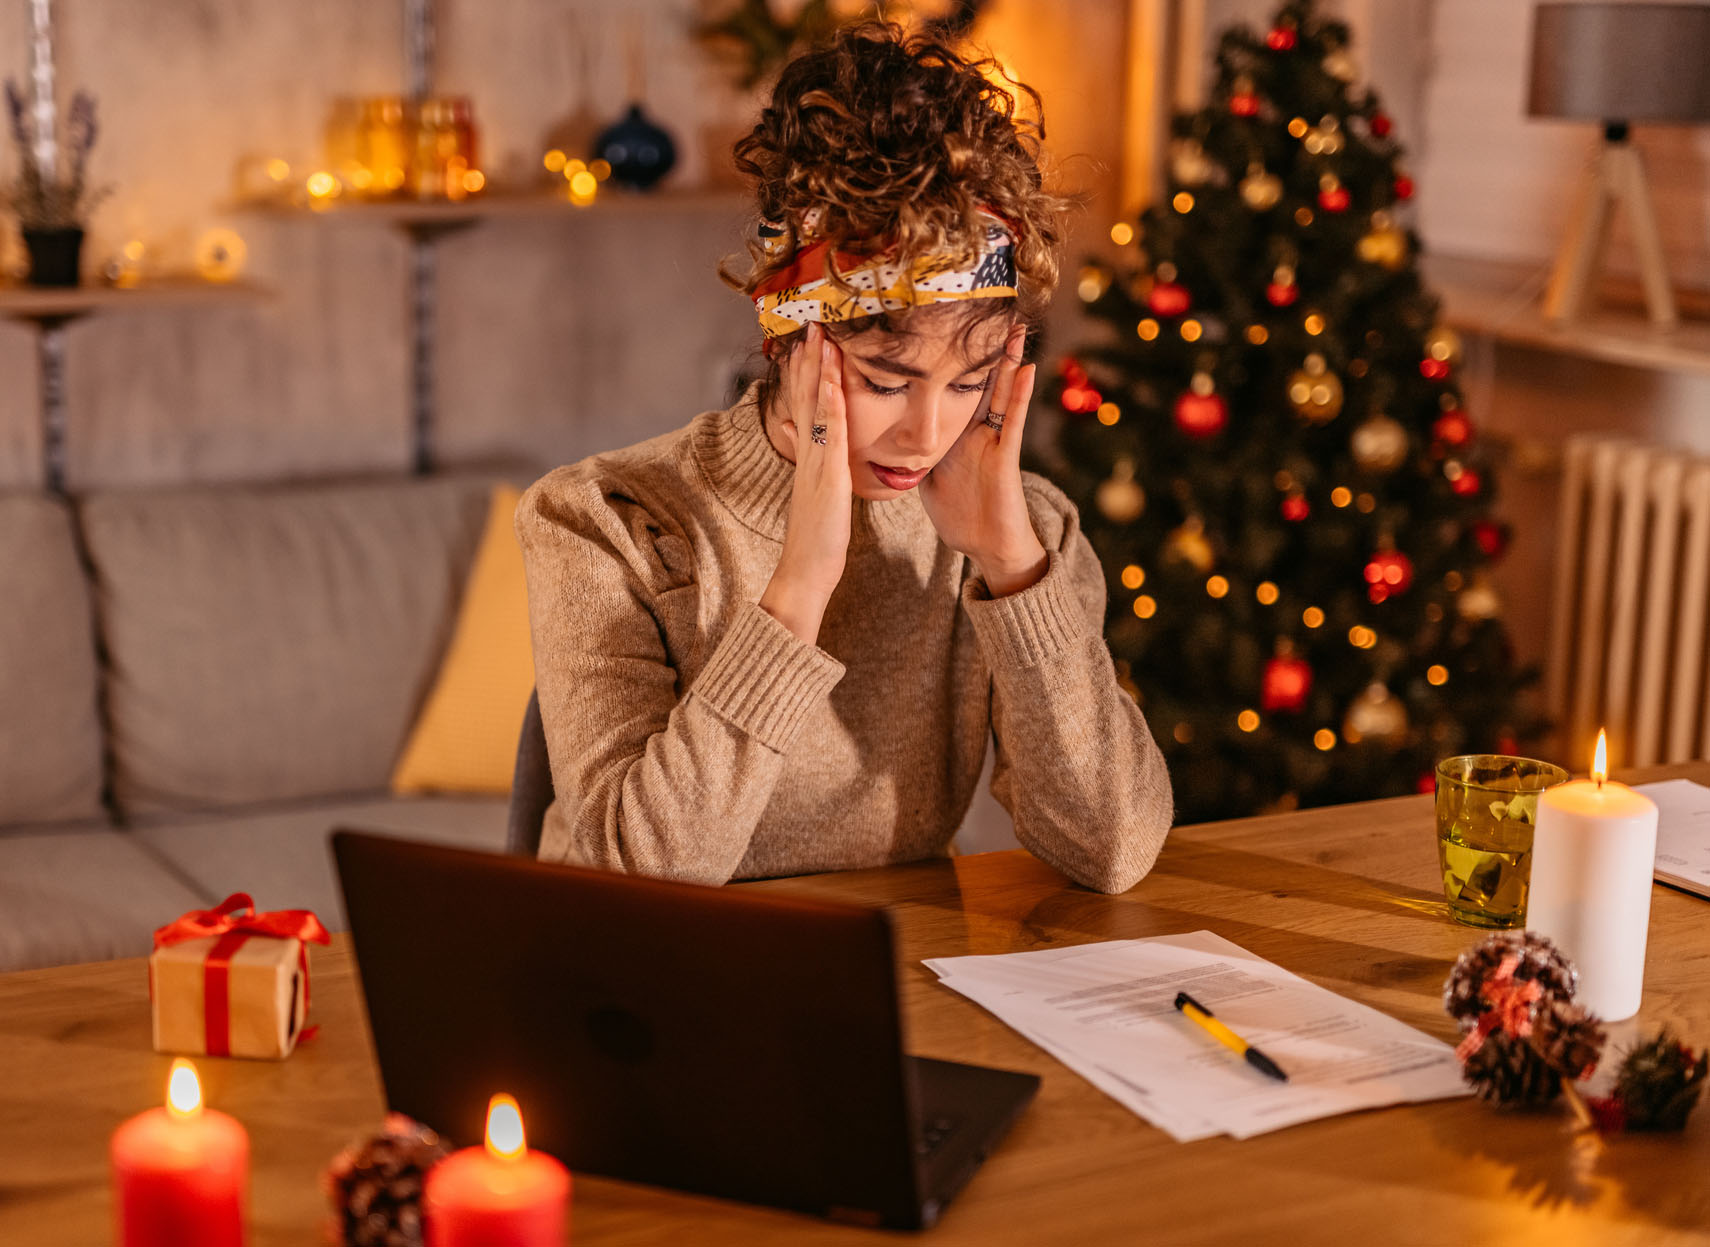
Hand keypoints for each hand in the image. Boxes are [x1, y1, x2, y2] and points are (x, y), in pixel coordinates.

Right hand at [759, 324, 852, 643]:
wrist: (807, 569)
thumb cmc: (819, 539)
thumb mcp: (822, 495)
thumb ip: (819, 468)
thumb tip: (813, 446)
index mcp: (811, 457)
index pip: (809, 406)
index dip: (810, 373)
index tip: (813, 344)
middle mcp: (809, 453)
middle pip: (807, 396)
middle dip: (810, 359)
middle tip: (813, 323)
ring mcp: (815, 461)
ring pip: (815, 405)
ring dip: (818, 368)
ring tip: (821, 335)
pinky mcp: (826, 473)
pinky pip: (828, 429)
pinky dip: (830, 400)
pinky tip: (833, 377)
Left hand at [919, 323, 1048, 597]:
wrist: (985, 545)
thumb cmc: (959, 514)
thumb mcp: (927, 476)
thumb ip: (912, 453)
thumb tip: (881, 436)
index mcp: (955, 432)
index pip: (946, 388)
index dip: (941, 360)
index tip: (933, 326)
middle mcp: (976, 429)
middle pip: (976, 380)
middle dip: (978, 348)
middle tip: (983, 307)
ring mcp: (994, 438)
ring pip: (1000, 391)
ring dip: (1007, 358)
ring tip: (1013, 324)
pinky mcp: (1006, 455)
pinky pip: (1015, 420)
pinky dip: (1022, 394)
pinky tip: (1028, 368)